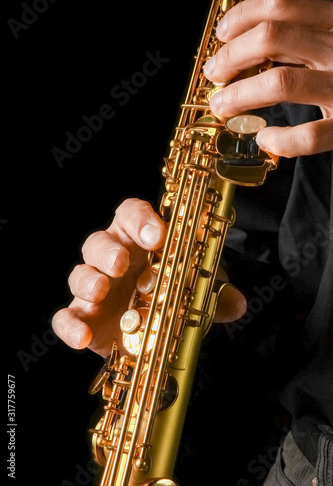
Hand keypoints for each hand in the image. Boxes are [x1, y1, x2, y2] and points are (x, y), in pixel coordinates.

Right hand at [52, 199, 246, 357]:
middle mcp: (113, 260)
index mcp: (138, 242)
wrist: (153, 337)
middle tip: (123, 263)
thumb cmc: (172, 300)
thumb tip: (238, 302)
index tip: (157, 235)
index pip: (131, 214)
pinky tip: (83, 336)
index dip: (140, 219)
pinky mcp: (85, 318)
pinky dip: (70, 325)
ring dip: (87, 279)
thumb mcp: (197, 293)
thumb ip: (215, 295)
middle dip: (108, 250)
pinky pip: (65, 317)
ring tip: (102, 290)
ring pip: (79, 273)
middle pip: (98, 241)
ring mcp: (95, 289)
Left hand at [204, 0, 332, 156]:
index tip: (222, 33)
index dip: (244, 16)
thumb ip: (305, 38)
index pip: (284, 4)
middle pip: (273, 38)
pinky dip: (280, 140)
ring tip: (223, 105)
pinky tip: (265, 138)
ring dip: (240, 95)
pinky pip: (310, 136)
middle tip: (215, 72)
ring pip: (282, 82)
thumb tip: (249, 43)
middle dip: (231, 55)